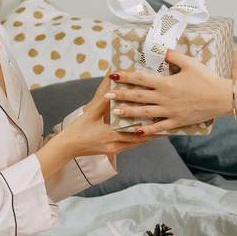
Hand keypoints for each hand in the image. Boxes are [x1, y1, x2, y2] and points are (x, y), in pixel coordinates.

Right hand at [36, 73, 156, 179]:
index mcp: (110, 134)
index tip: (161, 114)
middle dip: (155, 131)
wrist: (67, 147)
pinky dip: (141, 139)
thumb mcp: (91, 113)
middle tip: (169, 122)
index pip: (133, 128)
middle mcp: (115, 144)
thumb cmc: (77, 128)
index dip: (149, 123)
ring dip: (150, 135)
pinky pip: (131, 145)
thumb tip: (115, 84)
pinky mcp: (114, 151)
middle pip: (140, 138)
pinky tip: (149, 134)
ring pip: (137, 143)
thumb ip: (105, 100)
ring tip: (164, 128)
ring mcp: (115, 149)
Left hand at [108, 48, 231, 134]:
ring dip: (129, 112)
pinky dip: (147, 131)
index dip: (126, 76)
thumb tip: (160, 49)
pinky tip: (137, 132)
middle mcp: (164, 98)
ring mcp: (170, 111)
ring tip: (116, 112)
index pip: (141, 78)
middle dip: (121, 95)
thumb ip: (173, 56)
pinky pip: (159, 127)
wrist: (221, 97)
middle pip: (138, 96)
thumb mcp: (190, 63)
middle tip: (107, 95)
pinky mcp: (177, 122)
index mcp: (166, 83)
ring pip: (144, 113)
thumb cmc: (207, 78)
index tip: (113, 75)